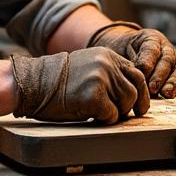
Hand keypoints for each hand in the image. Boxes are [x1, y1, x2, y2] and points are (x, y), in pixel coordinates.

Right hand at [10, 49, 148, 123]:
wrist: (33, 83)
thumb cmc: (58, 81)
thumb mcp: (88, 66)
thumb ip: (109, 72)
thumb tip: (131, 92)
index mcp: (108, 55)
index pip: (137, 73)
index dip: (142, 92)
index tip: (141, 106)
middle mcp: (107, 64)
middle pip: (135, 89)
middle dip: (134, 106)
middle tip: (127, 115)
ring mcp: (101, 79)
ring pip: (126, 103)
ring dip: (117, 113)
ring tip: (102, 114)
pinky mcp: (93, 96)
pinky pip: (111, 115)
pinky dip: (105, 120)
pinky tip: (92, 116)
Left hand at [90, 23, 175, 98]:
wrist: (128, 50)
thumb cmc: (123, 53)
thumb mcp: (121, 52)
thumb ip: (128, 63)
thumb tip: (132, 78)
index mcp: (149, 38)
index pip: (151, 49)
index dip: (147, 63)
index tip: (141, 75)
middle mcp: (165, 46)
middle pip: (167, 59)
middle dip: (160, 75)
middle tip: (154, 89)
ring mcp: (175, 56)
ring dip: (174, 81)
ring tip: (167, 94)